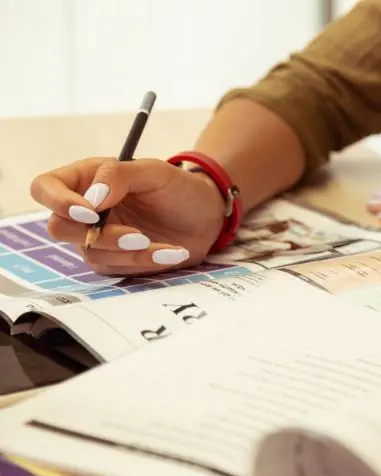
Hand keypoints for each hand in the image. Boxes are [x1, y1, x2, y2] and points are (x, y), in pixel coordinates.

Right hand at [31, 158, 224, 275]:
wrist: (206, 216)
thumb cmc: (178, 187)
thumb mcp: (154, 171)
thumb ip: (119, 175)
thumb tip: (91, 199)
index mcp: (86, 179)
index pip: (44, 188)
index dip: (57, 202)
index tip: (90, 212)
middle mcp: (85, 210)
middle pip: (61, 228)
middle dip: (101, 235)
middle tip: (138, 235)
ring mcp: (97, 237)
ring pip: (91, 254)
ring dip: (130, 253)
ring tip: (166, 246)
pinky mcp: (116, 260)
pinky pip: (117, 269)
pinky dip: (145, 262)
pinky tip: (172, 253)